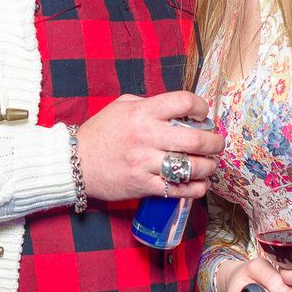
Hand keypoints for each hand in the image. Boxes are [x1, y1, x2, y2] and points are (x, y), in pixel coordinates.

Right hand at [77, 92, 223, 202]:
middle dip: (214, 142)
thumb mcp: (121, 106)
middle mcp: (146, 136)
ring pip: (191, 167)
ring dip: (209, 166)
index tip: (203, 114)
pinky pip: (178, 189)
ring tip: (211, 164)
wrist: (74, 163)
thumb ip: (149, 104)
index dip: (201, 107)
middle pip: (195, 139)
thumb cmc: (99, 133)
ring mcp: (145, 163)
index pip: (183, 102)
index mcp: (142, 112)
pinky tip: (200, 184)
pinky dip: (196, 188)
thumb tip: (177, 109)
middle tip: (217, 143)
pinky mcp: (143, 186)